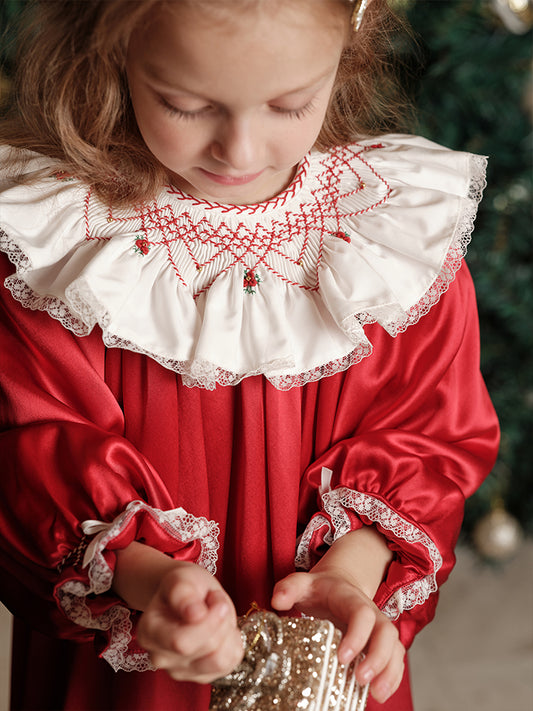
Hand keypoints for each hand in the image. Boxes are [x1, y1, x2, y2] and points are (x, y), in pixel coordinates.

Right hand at [136, 562, 243, 683]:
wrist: (189, 595)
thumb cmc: (184, 586)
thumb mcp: (181, 578)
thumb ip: (182, 593)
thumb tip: (194, 614)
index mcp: (149, 632)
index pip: (180, 642)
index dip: (207, 621)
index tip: (215, 597)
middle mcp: (160, 658)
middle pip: (206, 648)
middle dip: (221, 619)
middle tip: (216, 601)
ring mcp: (180, 671)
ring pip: (220, 660)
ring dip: (228, 631)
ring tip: (217, 614)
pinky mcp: (202, 676)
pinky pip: (230, 663)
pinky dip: (233, 642)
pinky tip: (221, 628)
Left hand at [271, 570, 404, 703]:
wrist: (336, 584)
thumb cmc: (318, 589)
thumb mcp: (302, 583)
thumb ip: (288, 588)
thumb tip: (277, 600)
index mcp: (350, 598)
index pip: (362, 614)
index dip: (357, 635)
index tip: (343, 657)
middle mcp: (371, 612)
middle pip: (386, 632)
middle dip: (378, 658)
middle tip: (361, 679)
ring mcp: (378, 628)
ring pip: (395, 648)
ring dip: (389, 672)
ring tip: (376, 694)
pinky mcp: (380, 643)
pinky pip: (395, 660)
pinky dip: (392, 678)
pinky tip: (378, 694)